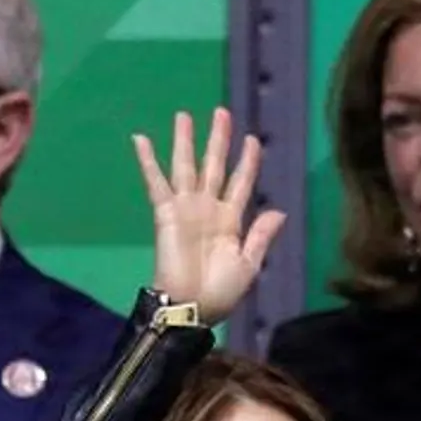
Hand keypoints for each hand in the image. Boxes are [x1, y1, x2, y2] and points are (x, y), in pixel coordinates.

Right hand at [135, 107, 286, 323]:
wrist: (192, 307)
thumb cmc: (221, 293)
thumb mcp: (249, 264)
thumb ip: (261, 236)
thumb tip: (279, 211)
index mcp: (232, 220)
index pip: (241, 182)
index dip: (248, 161)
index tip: (253, 139)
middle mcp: (209, 208)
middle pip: (214, 166)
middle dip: (218, 140)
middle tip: (221, 113)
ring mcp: (186, 208)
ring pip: (186, 166)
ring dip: (185, 141)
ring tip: (184, 116)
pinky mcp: (165, 213)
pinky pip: (156, 183)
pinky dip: (148, 162)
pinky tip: (140, 139)